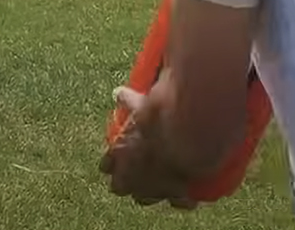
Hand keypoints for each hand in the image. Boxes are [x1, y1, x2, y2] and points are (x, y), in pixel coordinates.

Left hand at [100, 87, 197, 209]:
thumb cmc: (159, 116)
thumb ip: (127, 99)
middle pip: (120, 188)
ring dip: (151, 191)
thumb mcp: (139, 104)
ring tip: (160, 182)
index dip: (112, 163)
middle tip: (137, 172)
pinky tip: (188, 192)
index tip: (117, 158)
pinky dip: (184, 198)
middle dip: (126, 182)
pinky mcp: (178, 194)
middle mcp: (131, 178)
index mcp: (118, 156)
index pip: (106, 166)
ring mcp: (153, 188)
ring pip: (146, 199)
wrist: (186, 134)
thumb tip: (118, 92)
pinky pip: (180, 203)